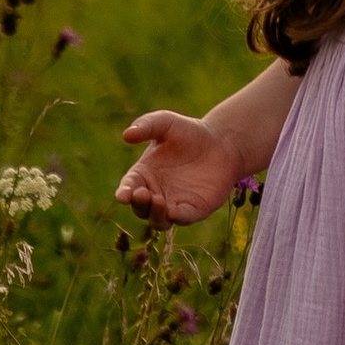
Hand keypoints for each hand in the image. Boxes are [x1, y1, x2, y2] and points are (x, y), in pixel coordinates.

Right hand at [114, 111, 239, 229]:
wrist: (221, 143)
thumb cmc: (189, 132)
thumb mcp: (166, 123)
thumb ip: (147, 125)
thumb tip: (127, 135)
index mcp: (144, 174)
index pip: (128, 187)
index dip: (124, 193)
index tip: (123, 196)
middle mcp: (156, 192)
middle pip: (140, 208)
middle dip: (139, 204)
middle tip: (142, 194)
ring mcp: (174, 204)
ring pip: (158, 221)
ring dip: (154, 215)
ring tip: (158, 200)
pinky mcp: (194, 210)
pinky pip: (182, 219)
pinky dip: (177, 218)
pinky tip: (174, 211)